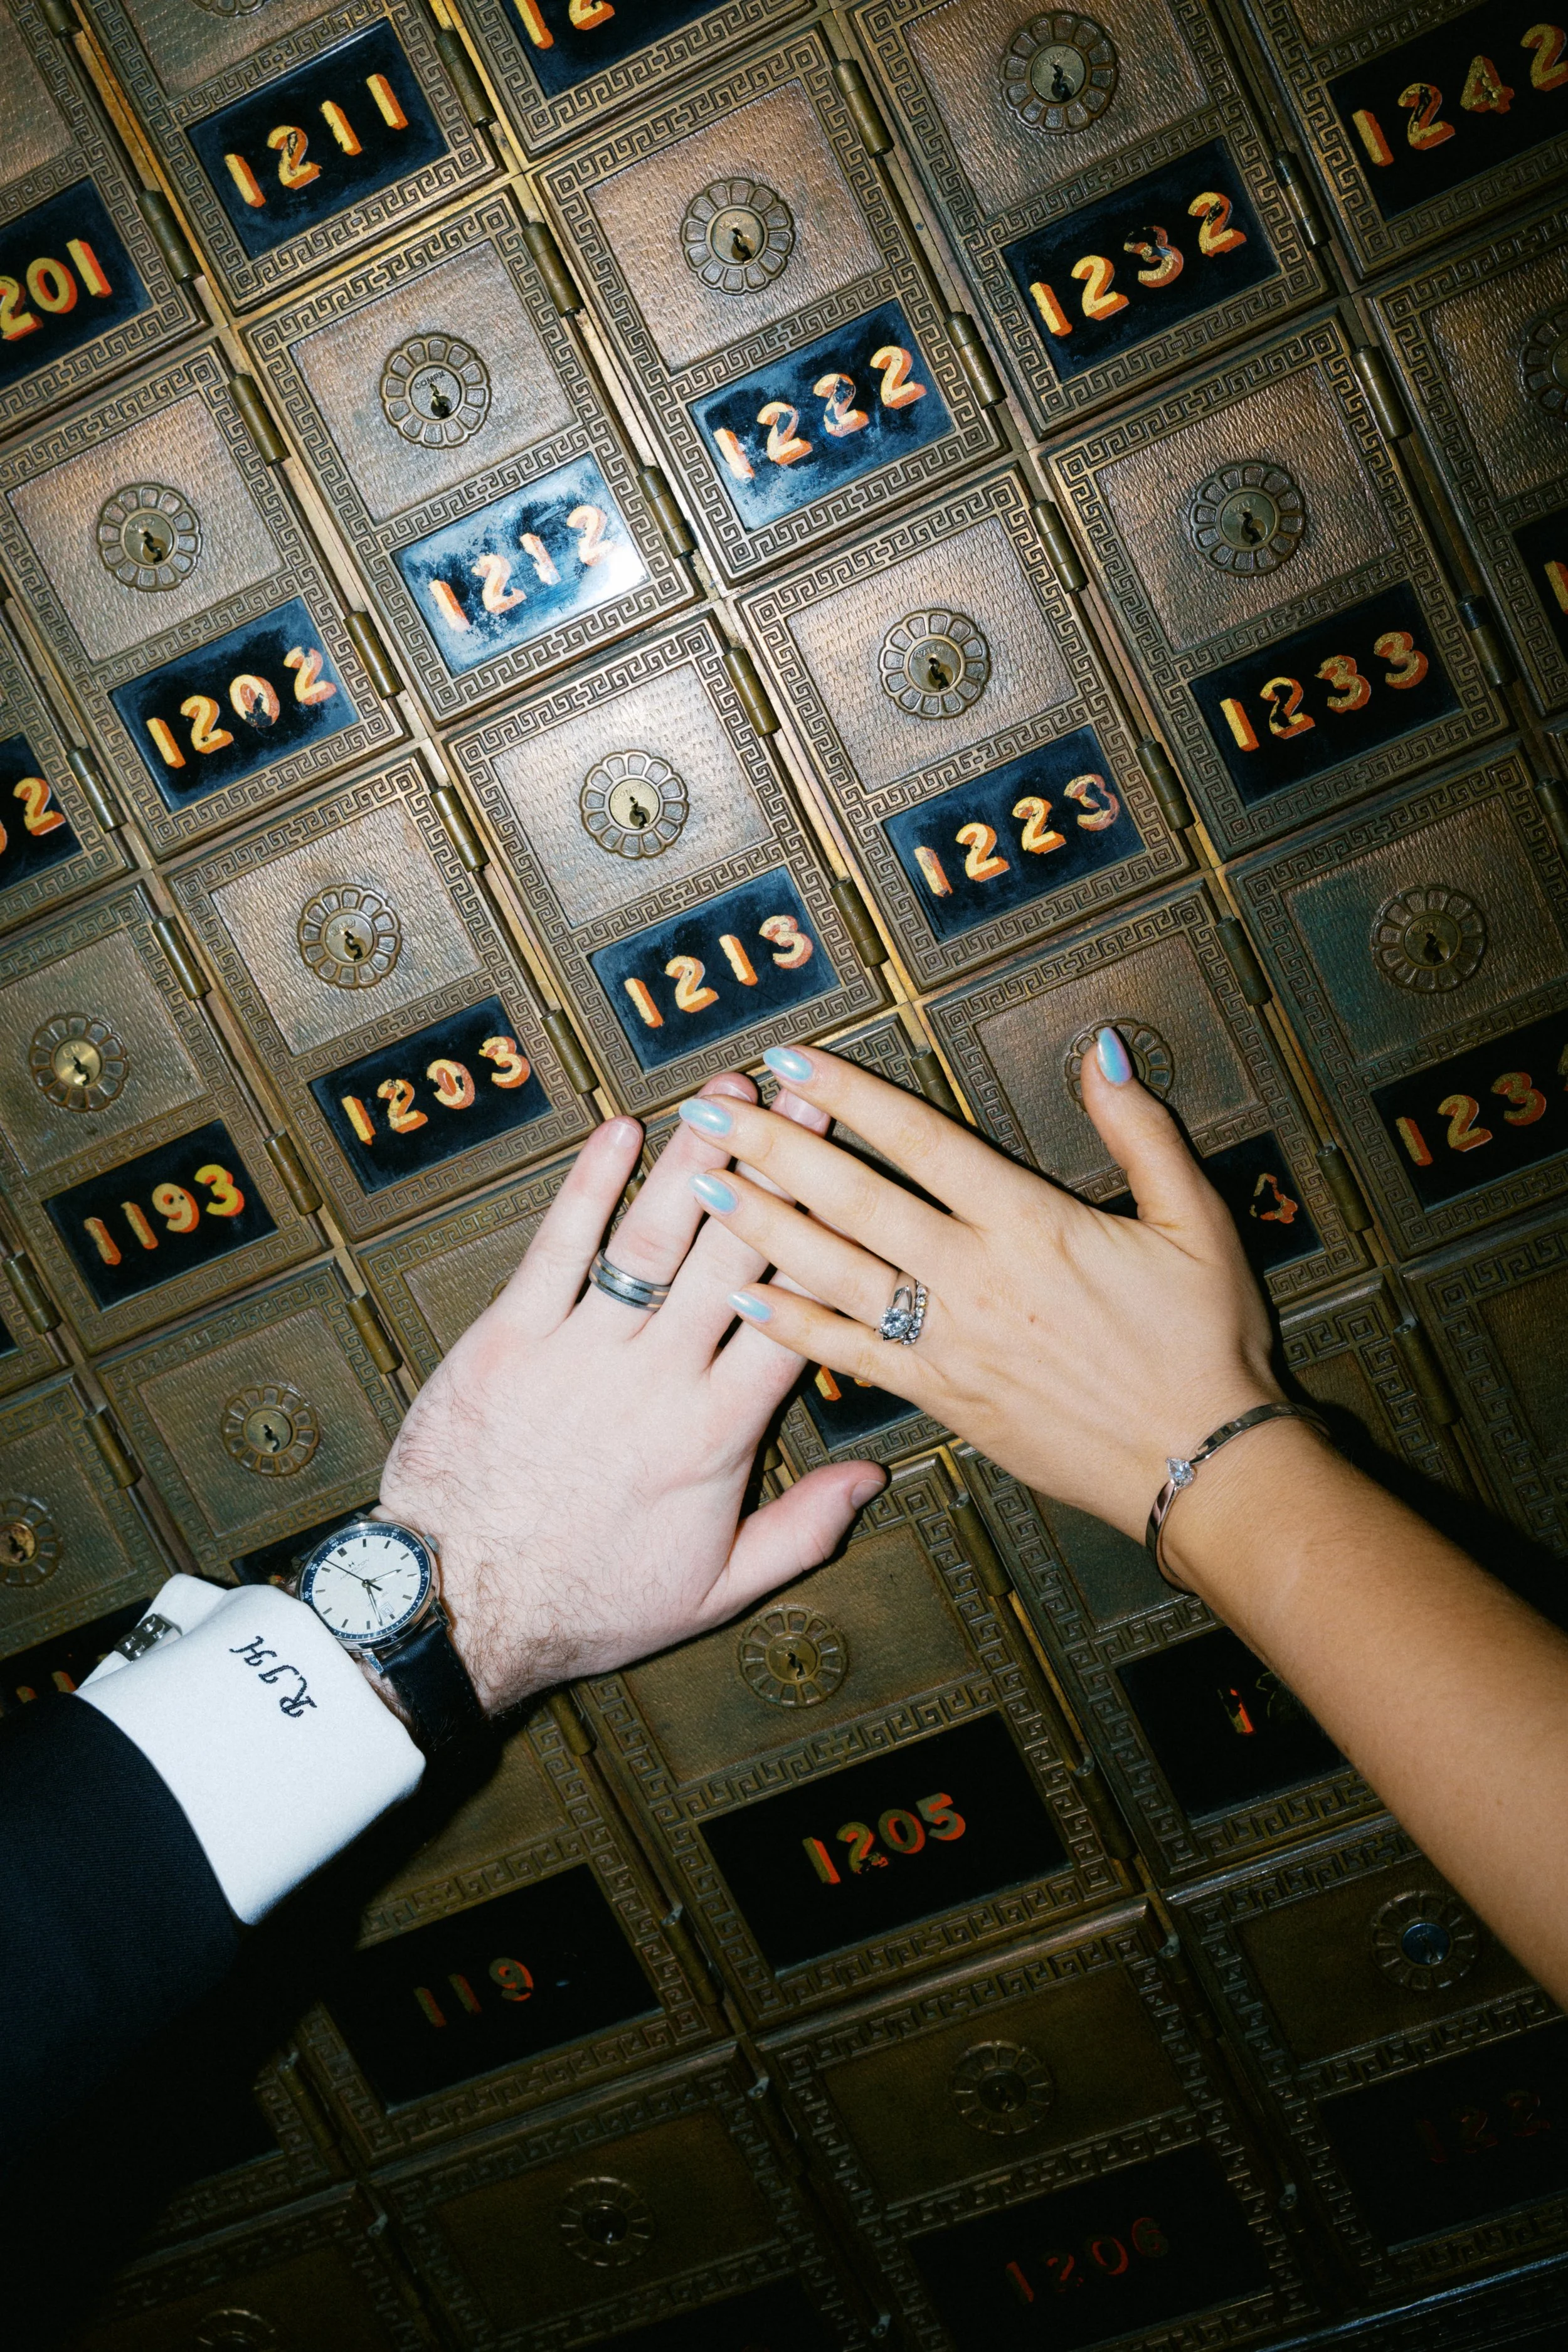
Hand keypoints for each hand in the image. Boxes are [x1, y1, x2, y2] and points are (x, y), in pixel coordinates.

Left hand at [378, 1073, 885, 1713]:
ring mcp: (580, 1352)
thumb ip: (800, 1532)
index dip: (829, 1245)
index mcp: (715, 1436)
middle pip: (735, 1255)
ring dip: (695, 1157)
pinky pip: (557, 1246)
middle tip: (809, 1102)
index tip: (859, 1186)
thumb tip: (872, 1482)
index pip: (793, 1319)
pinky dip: (588, 1184)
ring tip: (731, 1095)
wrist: (454, 1610)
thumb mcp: (712, 1592)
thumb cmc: (582, 1605)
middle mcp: (657, 1380)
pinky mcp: (508, 1338)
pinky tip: (618, 1131)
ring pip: (651, 1236)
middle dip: (780, 1170)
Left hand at [672, 1036, 1282, 1543]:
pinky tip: (745, 1298)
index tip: (791, 1060)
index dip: (848, 1095)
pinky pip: (848, 1357)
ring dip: (760, 1227)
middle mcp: (974, 1278)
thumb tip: (1103, 1052)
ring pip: (833, 1273)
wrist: (1203, 1469)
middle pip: (851, 1199)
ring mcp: (949, 1342)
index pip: (919, 1140)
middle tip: (710, 1110)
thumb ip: (1141, 1132)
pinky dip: (792, 1327)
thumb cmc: (1206, 1344)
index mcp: (1030, 1223)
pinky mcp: (941, 1398)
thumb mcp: (1195, 1222)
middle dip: (772, 1148)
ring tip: (699, 1186)